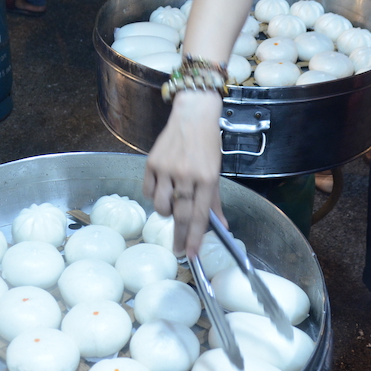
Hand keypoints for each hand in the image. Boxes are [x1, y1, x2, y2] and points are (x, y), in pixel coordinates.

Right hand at [143, 91, 224, 256]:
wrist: (192, 115)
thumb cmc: (207, 145)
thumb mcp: (216, 173)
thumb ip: (215, 201)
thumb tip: (221, 226)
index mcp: (206, 178)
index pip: (199, 214)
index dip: (194, 237)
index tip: (190, 254)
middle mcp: (186, 174)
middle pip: (179, 214)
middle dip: (179, 236)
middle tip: (177, 250)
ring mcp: (167, 169)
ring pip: (161, 206)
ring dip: (166, 211)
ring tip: (173, 202)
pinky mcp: (151, 163)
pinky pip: (148, 191)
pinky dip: (155, 195)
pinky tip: (163, 187)